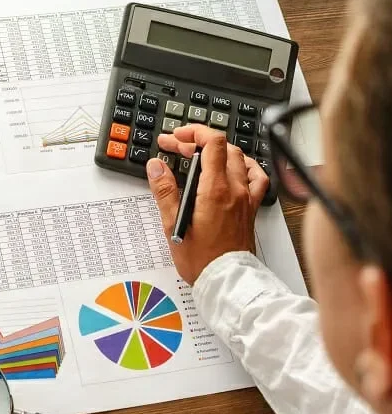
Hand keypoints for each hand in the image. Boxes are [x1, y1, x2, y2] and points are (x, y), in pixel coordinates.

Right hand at [146, 125, 268, 283]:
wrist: (226, 281)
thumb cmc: (202, 259)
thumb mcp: (173, 224)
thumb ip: (165, 191)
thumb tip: (157, 166)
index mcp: (215, 190)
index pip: (212, 143)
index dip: (193, 133)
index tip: (176, 138)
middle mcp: (235, 190)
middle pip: (223, 147)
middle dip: (198, 141)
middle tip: (177, 148)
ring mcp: (246, 197)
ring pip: (239, 158)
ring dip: (219, 151)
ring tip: (200, 156)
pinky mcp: (250, 207)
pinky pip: (256, 177)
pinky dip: (244, 166)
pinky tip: (234, 169)